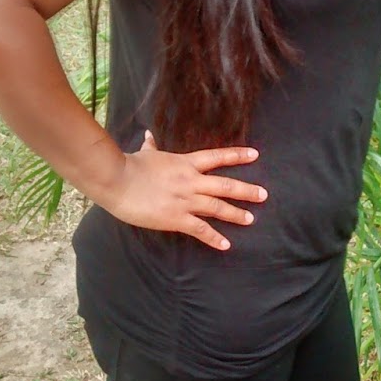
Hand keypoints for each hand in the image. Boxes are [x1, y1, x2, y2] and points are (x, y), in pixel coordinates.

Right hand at [105, 130, 266, 249]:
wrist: (117, 180)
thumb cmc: (129, 166)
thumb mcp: (145, 154)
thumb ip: (152, 146)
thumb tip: (149, 135)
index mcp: (185, 163)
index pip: (217, 157)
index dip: (237, 155)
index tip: (255, 155)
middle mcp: (191, 181)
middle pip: (225, 185)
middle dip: (246, 190)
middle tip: (263, 195)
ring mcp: (186, 200)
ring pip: (218, 207)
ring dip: (236, 214)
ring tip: (251, 219)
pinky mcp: (177, 218)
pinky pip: (200, 229)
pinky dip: (214, 238)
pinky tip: (226, 245)